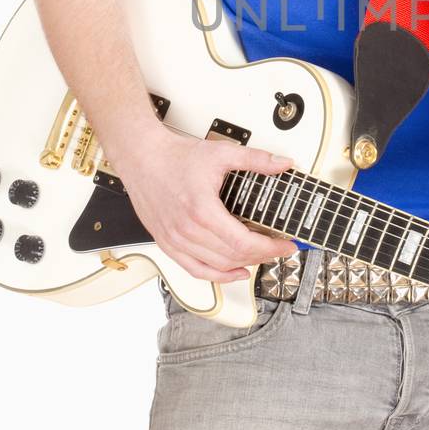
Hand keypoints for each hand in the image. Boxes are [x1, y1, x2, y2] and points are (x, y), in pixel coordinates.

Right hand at [110, 128, 298, 284]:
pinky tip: (234, 272)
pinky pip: (195, 270)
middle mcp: (187, 231)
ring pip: (217, 266)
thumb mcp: (221, 153)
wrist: (142, 157)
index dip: (270, 247)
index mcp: (202, 211)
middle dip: (262, 255)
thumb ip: (256, 159)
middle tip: (279, 248)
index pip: (244, 242)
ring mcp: (175, 240)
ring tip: (261, 256)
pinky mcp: (167, 243)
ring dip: (243, 265)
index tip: (286, 245)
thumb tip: (282, 163)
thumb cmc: (174, 157)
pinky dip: (217, 276)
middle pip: (233, 257)